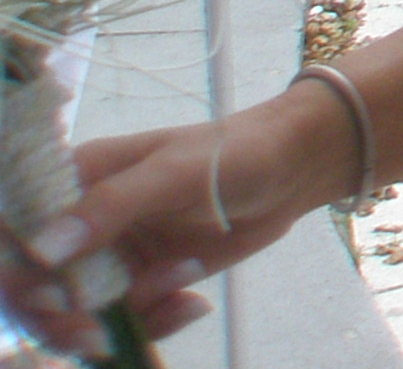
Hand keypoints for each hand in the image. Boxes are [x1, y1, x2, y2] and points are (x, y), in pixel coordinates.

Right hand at [0, 89, 353, 354]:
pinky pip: (126, 322)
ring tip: (183, 282)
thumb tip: (42, 249)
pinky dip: (155, 323)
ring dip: (125, 317)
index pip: (13, 238)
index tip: (52, 298)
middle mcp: (79, 224)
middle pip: (36, 291)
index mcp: (72, 182)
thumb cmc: (232, 152)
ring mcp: (109, 257)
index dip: (18, 278)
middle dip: (65, 320)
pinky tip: (194, 304)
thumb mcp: (174, 172)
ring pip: (79, 316)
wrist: (291, 170)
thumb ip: (111, 205)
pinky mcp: (140, 283)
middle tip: (102, 334)